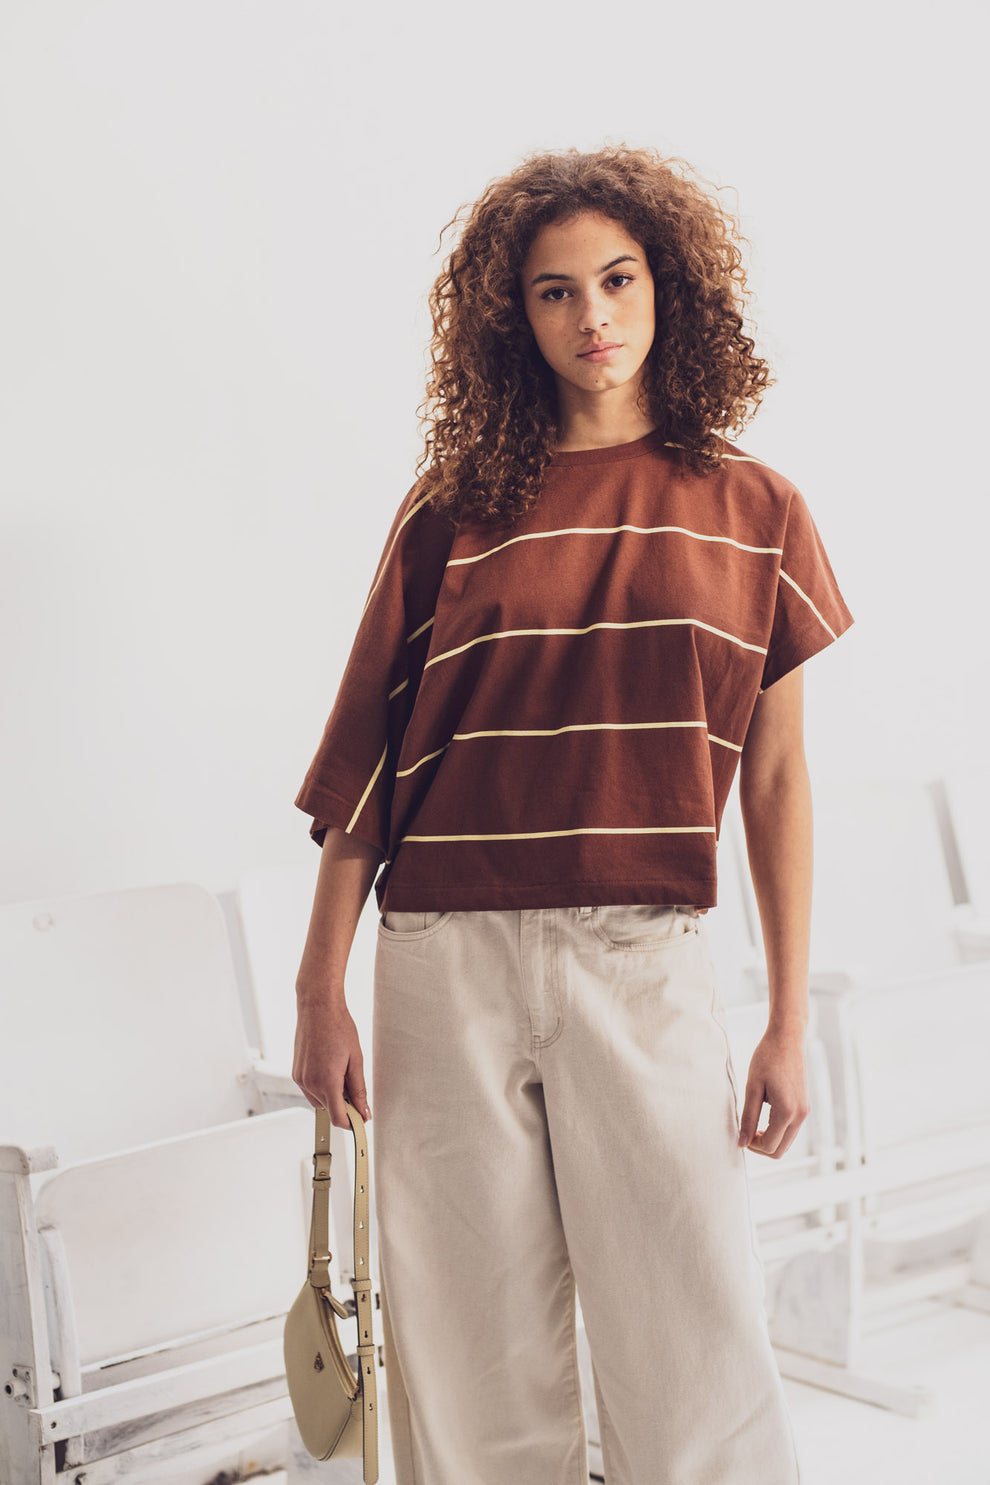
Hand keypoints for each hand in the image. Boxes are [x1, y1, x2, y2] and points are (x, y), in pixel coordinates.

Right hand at [292, 996, 371, 1129]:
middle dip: (344, 1104)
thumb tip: (364, 1112)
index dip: (352, 1123)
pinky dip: (321, 1087)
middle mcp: (310, 1083)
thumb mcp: (356, 1060)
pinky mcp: (296, 1073)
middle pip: (330, 1109)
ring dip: (332, 1095)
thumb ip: (359, 1090)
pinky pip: (310, 1090)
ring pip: (319, 1101)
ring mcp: (301, 1079)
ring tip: (341, 1071)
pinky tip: (329, 1068)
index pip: (338, 1118)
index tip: (361, 1121)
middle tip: (354, 1084)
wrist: (318, 1008)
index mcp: (327, 1082)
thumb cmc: (338, 1027)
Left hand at [737, 1024, 808, 1157]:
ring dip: (769, 1139)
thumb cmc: (767, 1058)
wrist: (787, 1038)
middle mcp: (801, 1115)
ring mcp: (805, 1111)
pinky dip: (777, 1130)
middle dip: (761, 1146)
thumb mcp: (752, 1087)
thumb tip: (742, 1142)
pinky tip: (763, 1116)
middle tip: (745, 1131)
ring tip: (753, 1123)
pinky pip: (791, 1130)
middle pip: (780, 1150)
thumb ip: (748, 1117)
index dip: (751, 1145)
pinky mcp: (805, 1106)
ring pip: (787, 1142)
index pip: (770, 1146)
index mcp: (787, 1112)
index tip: (740, 1133)